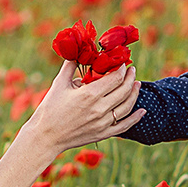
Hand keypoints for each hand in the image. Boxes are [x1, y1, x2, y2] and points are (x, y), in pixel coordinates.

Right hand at [22, 60, 145, 155]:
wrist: (45, 137)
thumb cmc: (49, 109)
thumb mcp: (59, 84)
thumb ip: (70, 65)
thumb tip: (78, 49)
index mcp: (89, 94)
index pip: (115, 78)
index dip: (122, 69)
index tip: (122, 63)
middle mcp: (99, 109)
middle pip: (124, 90)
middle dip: (130, 78)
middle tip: (132, 70)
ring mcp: (103, 123)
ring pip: (127, 106)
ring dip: (135, 93)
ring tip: (137, 84)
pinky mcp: (102, 134)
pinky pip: (124, 126)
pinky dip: (135, 118)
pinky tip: (143, 110)